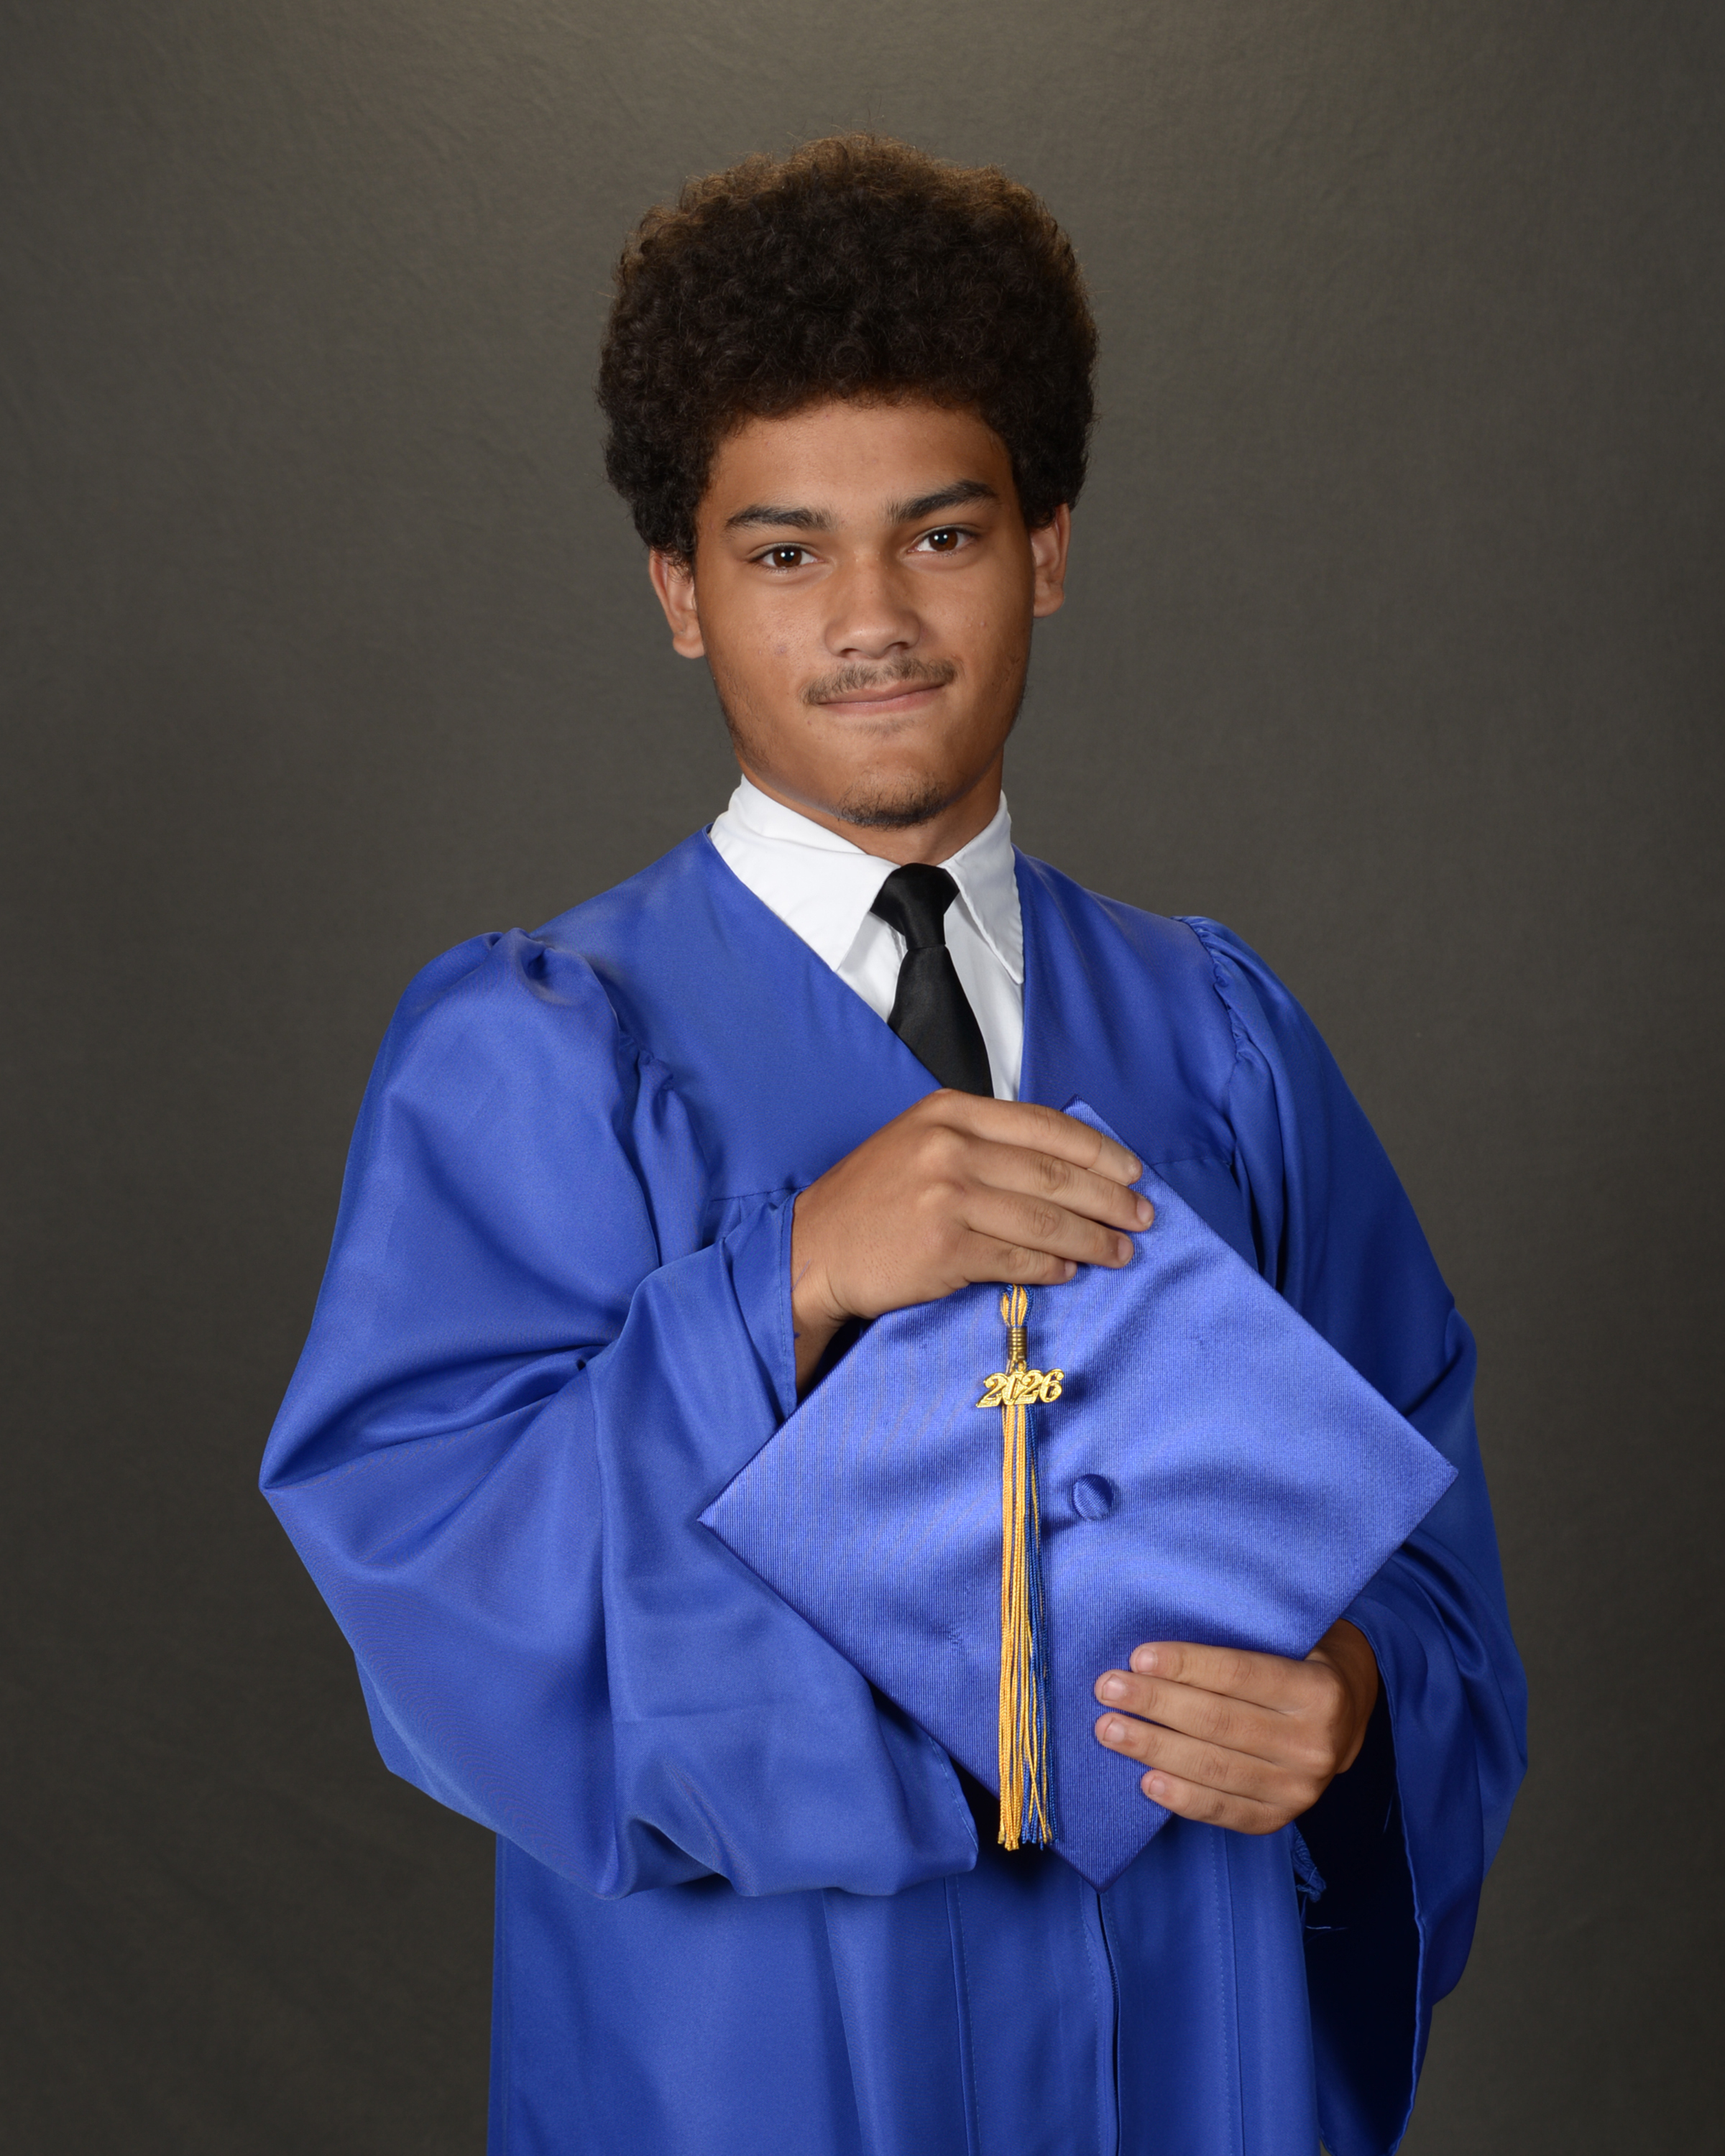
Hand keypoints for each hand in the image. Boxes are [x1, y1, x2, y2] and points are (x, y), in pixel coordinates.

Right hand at [790, 1093, 1149, 1387]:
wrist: (812, 1249)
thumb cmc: (869, 1200)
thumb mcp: (920, 1141)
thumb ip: (982, 1140)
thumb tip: (1063, 1163)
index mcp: (950, 1111)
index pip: (1046, 1126)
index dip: (1100, 1152)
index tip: (1132, 1171)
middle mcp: (950, 1148)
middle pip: (1056, 1174)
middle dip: (1111, 1199)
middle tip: (1143, 1217)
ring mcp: (947, 1198)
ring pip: (1046, 1219)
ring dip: (1095, 1239)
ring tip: (1122, 1251)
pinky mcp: (945, 1249)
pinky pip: (1019, 1259)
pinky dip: (1054, 1267)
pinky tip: (1073, 1270)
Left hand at [1091, 1621, 1380, 1833]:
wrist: (1349, 1716)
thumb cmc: (1301, 1662)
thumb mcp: (1291, 1637)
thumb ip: (1242, 1637)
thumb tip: (1161, 1642)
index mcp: (1319, 1691)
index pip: (1240, 1674)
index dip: (1186, 1665)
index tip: (1137, 1657)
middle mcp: (1314, 1744)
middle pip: (1219, 1722)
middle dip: (1156, 1704)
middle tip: (1107, 1689)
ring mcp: (1300, 1789)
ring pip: (1215, 1768)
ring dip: (1154, 1749)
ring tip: (1110, 1730)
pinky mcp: (1281, 1818)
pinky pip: (1224, 1811)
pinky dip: (1183, 1798)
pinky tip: (1147, 1781)